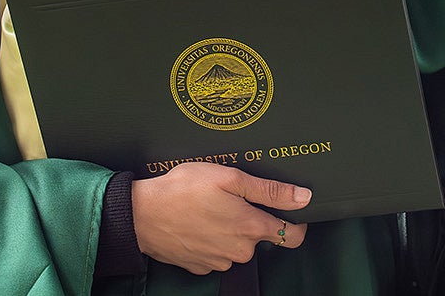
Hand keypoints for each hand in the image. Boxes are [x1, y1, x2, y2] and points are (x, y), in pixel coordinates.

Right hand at [131, 163, 310, 274]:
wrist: (141, 214)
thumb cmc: (182, 190)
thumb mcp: (229, 178)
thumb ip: (270, 190)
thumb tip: (303, 197)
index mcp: (251, 227)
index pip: (292, 236)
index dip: (296, 223)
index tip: (290, 212)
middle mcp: (239, 250)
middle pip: (259, 238)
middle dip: (249, 220)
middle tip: (228, 199)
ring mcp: (219, 261)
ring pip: (236, 246)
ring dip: (228, 230)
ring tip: (208, 209)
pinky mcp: (200, 266)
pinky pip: (215, 253)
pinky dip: (210, 240)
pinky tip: (196, 223)